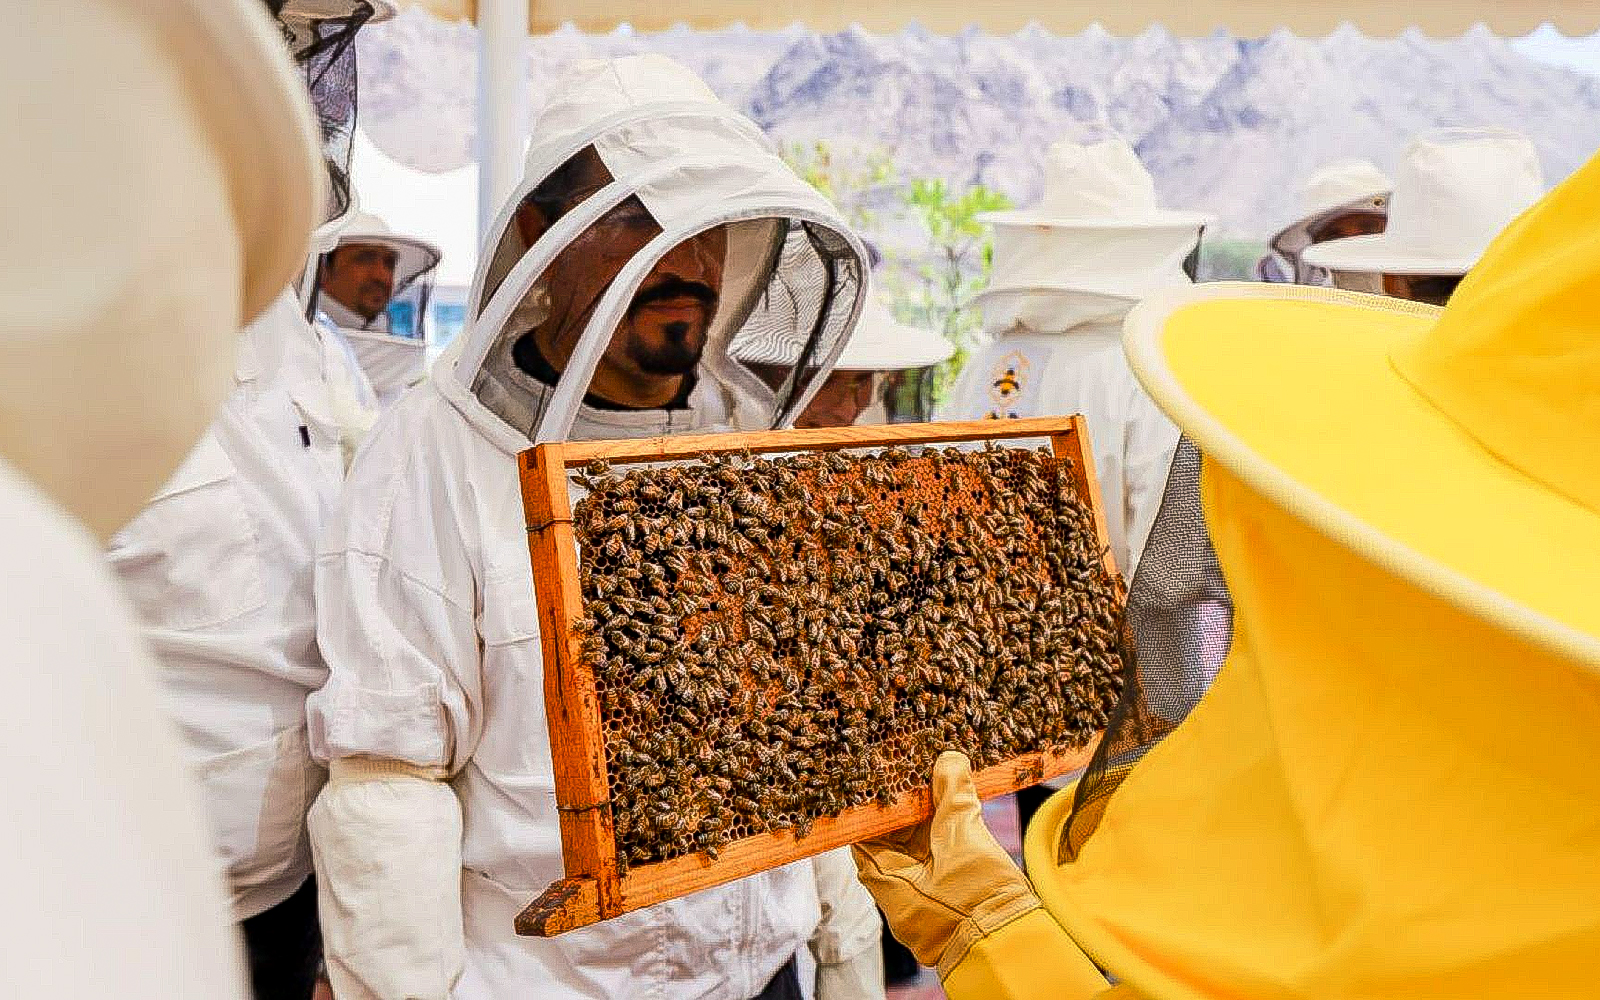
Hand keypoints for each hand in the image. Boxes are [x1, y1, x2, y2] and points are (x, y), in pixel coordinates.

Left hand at [851, 752, 1040, 977]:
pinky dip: (945, 839)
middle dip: (908, 809)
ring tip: (942, 788)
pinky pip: (939, 864)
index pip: (866, 836)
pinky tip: (959, 814)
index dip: (878, 806)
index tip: (889, 780)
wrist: (1016, 947)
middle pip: (893, 842)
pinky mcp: (949, 901)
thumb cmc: (981, 903)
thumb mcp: (964, 839)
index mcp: (888, 885)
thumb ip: (952, 796)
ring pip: (919, 852)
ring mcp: (924, 901)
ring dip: (929, 822)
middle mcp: (900, 897)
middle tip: (920, 777)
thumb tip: (948, 761)